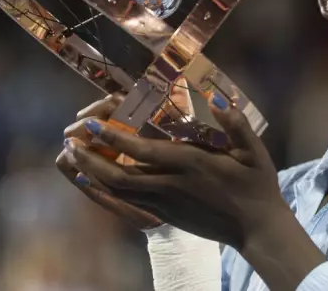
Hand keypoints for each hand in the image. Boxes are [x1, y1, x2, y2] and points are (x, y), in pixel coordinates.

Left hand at [63, 90, 289, 250]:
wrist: (257, 228)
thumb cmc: (257, 185)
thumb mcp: (254, 150)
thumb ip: (235, 123)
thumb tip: (218, 98)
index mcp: (190, 165)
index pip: (143, 151)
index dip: (113, 138)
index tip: (90, 124)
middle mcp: (171, 185)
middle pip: (119, 175)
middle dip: (91, 158)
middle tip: (70, 141)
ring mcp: (165, 204)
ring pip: (119, 191)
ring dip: (93, 173)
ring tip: (73, 156)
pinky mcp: (165, 215)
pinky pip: (126, 203)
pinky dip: (106, 190)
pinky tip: (94, 180)